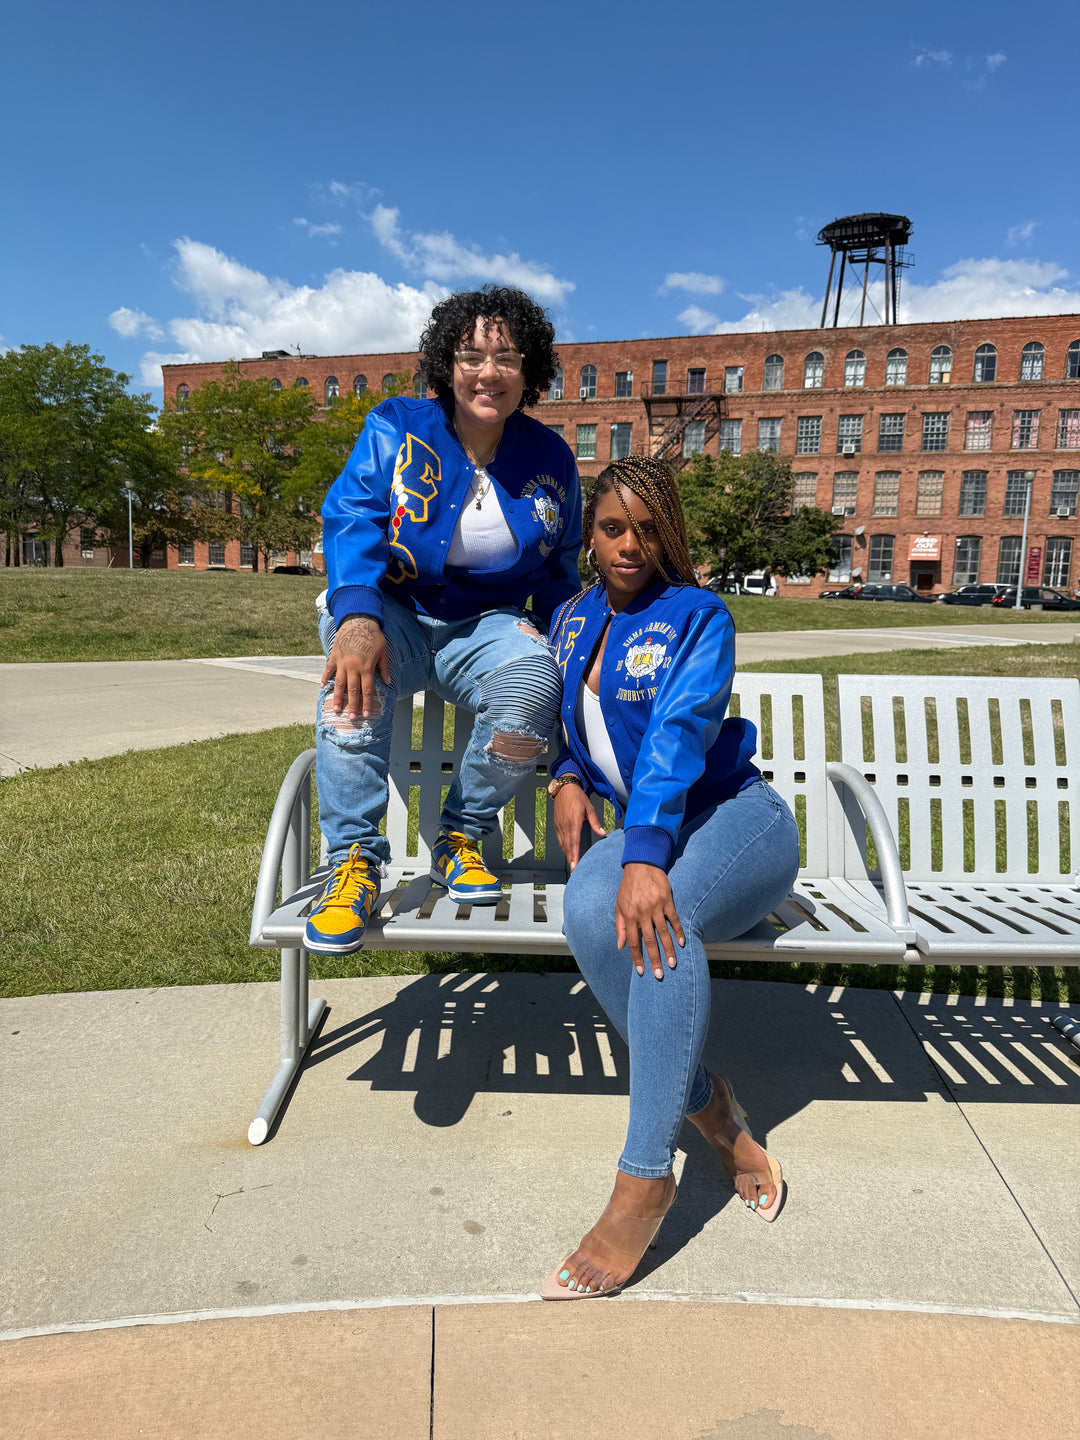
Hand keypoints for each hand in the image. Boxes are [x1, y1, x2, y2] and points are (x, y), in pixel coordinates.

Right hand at [321, 616, 389, 720]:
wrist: (358, 620)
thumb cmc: (373, 636)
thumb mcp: (384, 651)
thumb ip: (385, 668)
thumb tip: (388, 682)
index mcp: (367, 668)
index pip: (367, 691)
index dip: (367, 704)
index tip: (366, 715)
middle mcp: (353, 668)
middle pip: (353, 691)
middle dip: (352, 706)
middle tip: (351, 718)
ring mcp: (342, 662)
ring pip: (339, 684)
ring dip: (338, 698)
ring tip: (337, 709)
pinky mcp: (334, 656)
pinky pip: (328, 670)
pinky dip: (325, 679)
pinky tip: (323, 688)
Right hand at [554, 784, 605, 870]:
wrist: (564, 788)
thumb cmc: (577, 796)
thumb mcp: (589, 808)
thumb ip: (595, 822)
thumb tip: (602, 833)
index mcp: (574, 821)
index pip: (574, 842)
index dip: (574, 855)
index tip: (574, 865)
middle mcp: (565, 825)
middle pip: (568, 846)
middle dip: (571, 859)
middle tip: (573, 870)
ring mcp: (560, 825)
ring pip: (563, 844)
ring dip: (567, 854)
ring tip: (571, 864)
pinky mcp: (557, 824)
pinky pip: (560, 839)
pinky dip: (564, 847)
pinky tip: (567, 851)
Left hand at [615, 863, 684, 979]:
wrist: (640, 864)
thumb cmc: (628, 887)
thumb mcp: (619, 905)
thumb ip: (620, 926)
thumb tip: (620, 946)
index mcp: (629, 916)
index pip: (633, 942)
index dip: (637, 958)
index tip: (642, 971)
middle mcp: (642, 913)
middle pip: (649, 941)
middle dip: (654, 959)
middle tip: (659, 975)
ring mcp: (655, 907)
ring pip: (662, 932)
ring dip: (668, 949)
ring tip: (672, 963)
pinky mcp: (667, 900)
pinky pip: (673, 919)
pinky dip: (678, 931)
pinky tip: (682, 943)